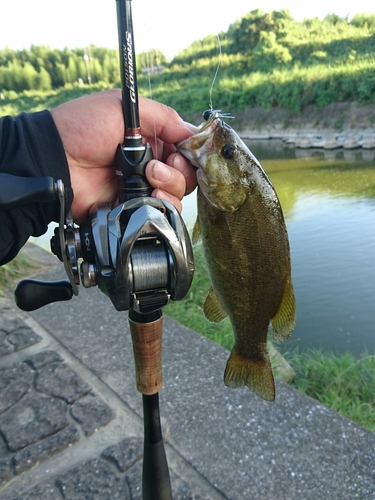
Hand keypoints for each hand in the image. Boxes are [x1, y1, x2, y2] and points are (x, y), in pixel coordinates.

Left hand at [50, 89, 196, 222]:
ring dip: (169, 186)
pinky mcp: (132, 207)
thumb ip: (164, 117)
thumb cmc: (84, 127)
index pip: (184, 151)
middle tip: (156, 167)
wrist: (55, 158)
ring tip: (148, 177)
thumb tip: (195, 133)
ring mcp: (140, 187)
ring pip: (176, 195)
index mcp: (150, 140)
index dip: (190, 155)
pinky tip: (147, 194)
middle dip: (178, 172)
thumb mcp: (125, 108)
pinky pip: (160, 212)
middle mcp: (149, 164)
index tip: (183, 154)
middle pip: (185, 176)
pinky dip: (160, 205)